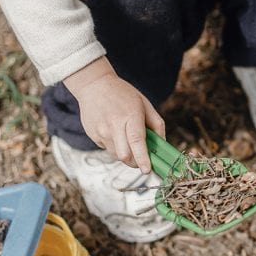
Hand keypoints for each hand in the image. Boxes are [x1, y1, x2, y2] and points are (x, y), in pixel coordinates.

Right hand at [63, 58, 165, 172]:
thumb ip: (157, 124)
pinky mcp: (93, 135)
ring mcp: (101, 131)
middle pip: (125, 155)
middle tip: (142, 160)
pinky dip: (115, 147)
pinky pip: (107, 149)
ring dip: (126, 154)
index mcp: (130, 116)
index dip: (142, 158)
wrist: (94, 85)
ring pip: (116, 155)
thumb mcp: (145, 104)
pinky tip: (114, 132)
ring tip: (126, 138)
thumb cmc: (124, 95)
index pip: (137, 141)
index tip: (147, 170)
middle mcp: (114, 125)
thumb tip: (163, 145)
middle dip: (135, 162)